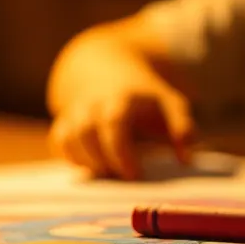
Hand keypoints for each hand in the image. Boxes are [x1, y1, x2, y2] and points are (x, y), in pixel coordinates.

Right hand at [47, 30, 196, 180]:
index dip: (121, 151)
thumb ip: (182, 127)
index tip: (134, 174)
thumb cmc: (145, 95)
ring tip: (107, 171)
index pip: (114, 122)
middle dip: (101, 160)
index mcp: (121, 98)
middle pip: (85, 132)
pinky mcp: (65, 120)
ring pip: (68, 137)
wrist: (108, 67)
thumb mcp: (170, 102)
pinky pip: (58, 141)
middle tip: (120, 176)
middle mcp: (93, 103)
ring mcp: (75, 111)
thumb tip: (185, 158)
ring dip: (85, 161)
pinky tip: (91, 165)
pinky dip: (71, 157)